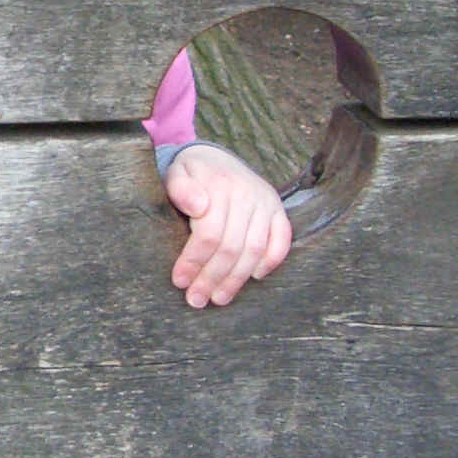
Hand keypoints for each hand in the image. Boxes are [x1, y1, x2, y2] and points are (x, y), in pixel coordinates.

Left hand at [164, 144, 290, 307]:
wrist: (213, 158)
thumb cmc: (189, 174)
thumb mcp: (175, 174)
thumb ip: (180, 189)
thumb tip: (198, 206)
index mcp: (220, 185)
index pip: (209, 234)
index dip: (194, 261)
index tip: (180, 281)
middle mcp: (247, 194)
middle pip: (232, 247)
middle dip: (212, 278)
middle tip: (196, 299)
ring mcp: (266, 201)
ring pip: (255, 249)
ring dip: (237, 279)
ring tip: (219, 298)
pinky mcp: (278, 209)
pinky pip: (282, 239)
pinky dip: (271, 261)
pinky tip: (254, 278)